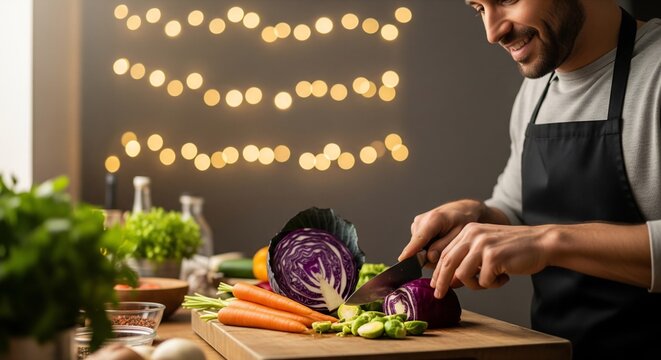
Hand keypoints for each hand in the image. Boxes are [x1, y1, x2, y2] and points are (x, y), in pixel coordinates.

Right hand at [399, 199, 488, 263]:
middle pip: (418, 248)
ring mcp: (416, 224)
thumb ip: (444, 246)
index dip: (410, 251)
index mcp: (433, 219)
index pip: (419, 239)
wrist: (461, 210)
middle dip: (430, 256)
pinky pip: (419, 245)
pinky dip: (428, 247)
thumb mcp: (460, 234)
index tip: (402, 260)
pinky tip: (439, 240)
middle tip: (446, 251)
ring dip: (430, 251)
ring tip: (444, 243)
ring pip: (418, 248)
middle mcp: (421, 220)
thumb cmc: (463, 221)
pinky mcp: (416, 228)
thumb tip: (429, 257)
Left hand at [431, 223, 550, 297]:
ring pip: (463, 275)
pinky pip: (483, 281)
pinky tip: (505, 277)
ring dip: (475, 284)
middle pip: (447, 263)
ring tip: (491, 281)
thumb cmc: (515, 249)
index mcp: (468, 231)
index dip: (438, 271)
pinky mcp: (493, 257)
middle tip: (440, 295)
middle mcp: (472, 235)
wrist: (542, 243)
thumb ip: (468, 260)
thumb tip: (450, 281)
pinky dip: (494, 284)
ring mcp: (482, 245)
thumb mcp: (486, 249)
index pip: (445, 253)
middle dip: (442, 282)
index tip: (435, 285)